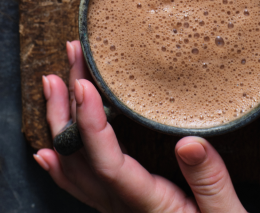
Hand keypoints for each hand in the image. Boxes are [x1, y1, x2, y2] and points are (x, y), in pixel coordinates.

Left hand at [35, 40, 247, 212]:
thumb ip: (211, 182)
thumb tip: (189, 144)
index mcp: (150, 206)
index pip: (108, 163)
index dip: (89, 123)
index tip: (83, 86)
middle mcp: (123, 208)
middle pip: (78, 158)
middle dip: (67, 106)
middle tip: (67, 61)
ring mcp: (117, 208)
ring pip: (72, 167)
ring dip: (59, 122)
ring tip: (54, 82)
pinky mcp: (121, 206)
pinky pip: (79, 185)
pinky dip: (60, 162)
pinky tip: (48, 149)